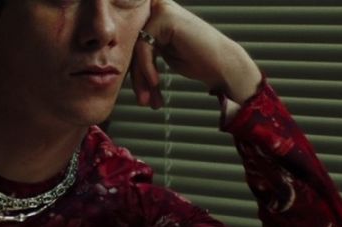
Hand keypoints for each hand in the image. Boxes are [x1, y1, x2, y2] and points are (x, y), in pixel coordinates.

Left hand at [131, 0, 261, 107]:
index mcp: (156, 17)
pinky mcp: (165, 17)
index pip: (134, 46)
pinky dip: (147, 69)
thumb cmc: (198, 62)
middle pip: (134, 48)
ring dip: (141, 79)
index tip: (143, 97)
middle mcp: (157, 8)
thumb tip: (119, 66)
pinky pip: (144, 48)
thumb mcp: (165, 56)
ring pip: (137, 49)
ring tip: (148, 100)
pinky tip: (156, 83)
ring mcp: (161, 10)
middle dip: (137, 80)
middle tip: (144, 102)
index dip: (135, 74)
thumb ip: (145, 55)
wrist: (222, 65)